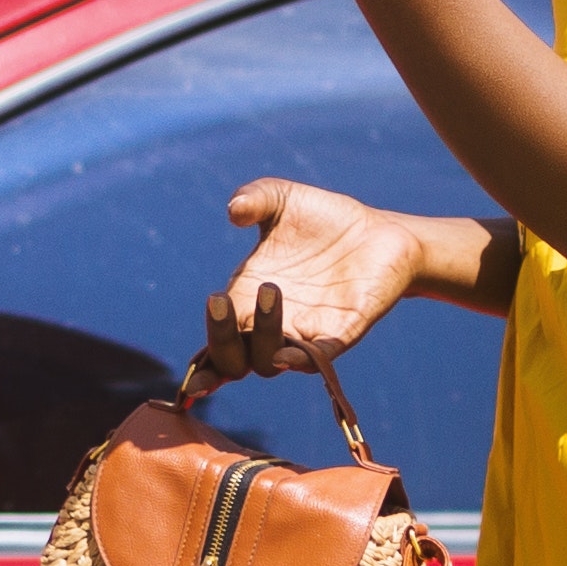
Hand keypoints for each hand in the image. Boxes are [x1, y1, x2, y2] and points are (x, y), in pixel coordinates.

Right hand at [201, 179, 455, 374]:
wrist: (380, 230)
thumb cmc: (323, 220)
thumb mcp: (282, 199)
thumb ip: (255, 198)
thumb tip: (234, 211)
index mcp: (246, 301)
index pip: (216, 343)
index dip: (200, 361)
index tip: (187, 367)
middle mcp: (272, 326)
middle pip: (235, 361)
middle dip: (222, 341)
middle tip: (220, 302)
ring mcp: (307, 333)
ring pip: (272, 359)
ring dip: (262, 335)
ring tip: (269, 291)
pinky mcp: (344, 332)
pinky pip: (320, 358)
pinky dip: (304, 360)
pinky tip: (289, 353)